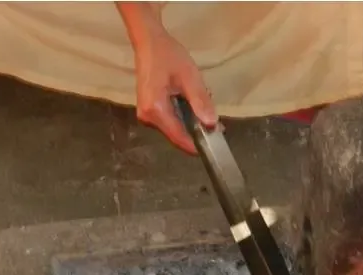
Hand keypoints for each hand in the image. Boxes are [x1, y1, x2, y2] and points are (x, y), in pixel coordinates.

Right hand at [134, 33, 216, 153]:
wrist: (148, 42)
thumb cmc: (168, 55)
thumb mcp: (189, 76)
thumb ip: (200, 101)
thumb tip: (211, 123)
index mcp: (156, 110)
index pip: (179, 138)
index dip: (197, 145)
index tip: (215, 144)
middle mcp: (147, 118)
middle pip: (177, 135)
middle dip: (197, 131)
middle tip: (217, 122)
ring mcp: (146, 116)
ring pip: (174, 129)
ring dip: (191, 123)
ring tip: (204, 106)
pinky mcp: (148, 111)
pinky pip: (169, 121)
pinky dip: (183, 117)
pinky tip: (191, 103)